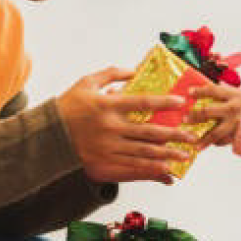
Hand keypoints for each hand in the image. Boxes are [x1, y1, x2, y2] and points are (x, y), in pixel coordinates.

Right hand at [57, 67, 189, 184]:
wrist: (48, 138)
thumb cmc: (67, 108)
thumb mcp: (86, 83)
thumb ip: (111, 73)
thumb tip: (134, 70)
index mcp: (107, 105)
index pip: (142, 102)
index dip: (163, 102)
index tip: (181, 103)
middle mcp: (110, 128)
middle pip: (149, 131)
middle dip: (174, 135)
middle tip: (193, 136)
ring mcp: (109, 148)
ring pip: (144, 153)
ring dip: (168, 155)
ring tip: (185, 156)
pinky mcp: (105, 164)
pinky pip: (133, 168)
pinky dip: (151, 170)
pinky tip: (166, 170)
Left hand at [192, 83, 240, 146]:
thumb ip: (228, 93)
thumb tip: (212, 87)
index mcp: (234, 95)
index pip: (213, 90)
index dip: (200, 91)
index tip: (189, 92)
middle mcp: (233, 109)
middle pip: (208, 112)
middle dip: (194, 115)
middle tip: (184, 118)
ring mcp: (235, 124)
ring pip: (214, 132)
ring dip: (201, 138)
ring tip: (192, 143)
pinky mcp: (237, 136)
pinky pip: (222, 141)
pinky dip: (213, 143)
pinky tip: (205, 145)